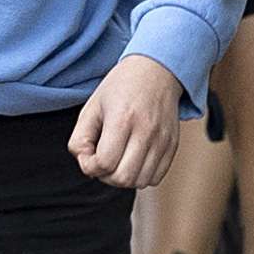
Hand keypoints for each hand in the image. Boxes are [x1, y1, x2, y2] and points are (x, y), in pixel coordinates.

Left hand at [68, 55, 185, 190]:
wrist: (156, 71)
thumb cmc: (120, 88)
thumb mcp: (91, 107)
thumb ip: (80, 138)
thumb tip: (85, 163)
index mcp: (122, 119)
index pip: (105, 163)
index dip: (90, 166)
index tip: (88, 155)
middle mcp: (146, 131)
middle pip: (123, 178)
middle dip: (106, 176)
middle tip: (102, 160)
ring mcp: (162, 140)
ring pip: (140, 182)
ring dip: (124, 178)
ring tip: (117, 161)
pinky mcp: (173, 146)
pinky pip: (156, 178)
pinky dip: (141, 176)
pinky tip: (133, 160)